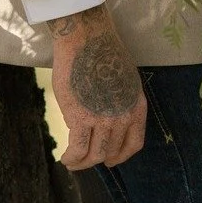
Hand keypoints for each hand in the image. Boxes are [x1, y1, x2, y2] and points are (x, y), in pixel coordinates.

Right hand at [49, 4, 146, 171]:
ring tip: (73, 161)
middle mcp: (123, 117)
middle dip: (98, 159)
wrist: (86, 39)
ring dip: (82, 163)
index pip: (134, 144)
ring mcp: (103, 120)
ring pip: (94, 155)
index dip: (121, 156)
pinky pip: (78, 149)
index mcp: (136, 107)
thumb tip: (110, 115)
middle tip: (86, 159)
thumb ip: (121, 101)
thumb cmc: (102, 52)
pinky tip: (65, 158)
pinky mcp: (81, 119)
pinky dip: (71, 158)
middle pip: (112, 151)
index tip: (112, 160)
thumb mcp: (125, 79)